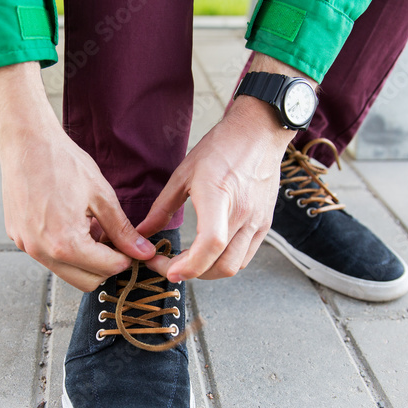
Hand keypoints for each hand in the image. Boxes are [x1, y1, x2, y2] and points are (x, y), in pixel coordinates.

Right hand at [0, 62, 155, 290]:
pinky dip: (64, 249)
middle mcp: (42, 252)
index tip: (129, 243)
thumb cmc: (64, 163)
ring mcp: (26, 246)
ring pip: (66, 272)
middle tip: (112, 239)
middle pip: (87, 282)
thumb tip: (143, 254)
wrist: (26, 141)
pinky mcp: (18, 237)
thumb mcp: (102, 196)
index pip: (108, 269)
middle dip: (105, 265)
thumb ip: (122, 230)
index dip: (125, 258)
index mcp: (66, 244)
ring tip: (90, 227)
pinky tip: (69, 222)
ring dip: (84, 259)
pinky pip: (47, 257)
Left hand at [138, 53, 315, 281]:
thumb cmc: (221, 148)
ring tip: (189, 262)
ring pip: (234, 266)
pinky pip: (246, 256)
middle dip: (191, 274)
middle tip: (169, 265)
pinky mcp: (265, 224)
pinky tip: (209, 253)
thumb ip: (162, 207)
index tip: (167, 268)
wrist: (259, 133)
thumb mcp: (183, 174)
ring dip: (208, 272)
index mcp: (218, 196)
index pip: (210, 244)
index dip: (188, 265)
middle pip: (221, 265)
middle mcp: (242, 213)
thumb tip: (143, 232)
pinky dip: (225, 262)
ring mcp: (257, 221)